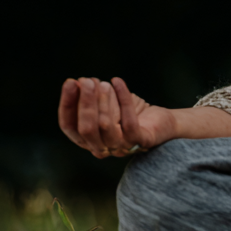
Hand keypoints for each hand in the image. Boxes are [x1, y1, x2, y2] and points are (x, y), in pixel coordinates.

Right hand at [58, 77, 176, 158]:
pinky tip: (118, 82)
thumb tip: (79, 82)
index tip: (69, 83)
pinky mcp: (140, 141)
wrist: (163, 122)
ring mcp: (120, 147)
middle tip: (86, 81)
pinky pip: (129, 120)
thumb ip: (93, 97)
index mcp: (88, 140)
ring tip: (102, 83)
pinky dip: (123, 98)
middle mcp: (101, 148)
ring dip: (102, 101)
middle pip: (85, 128)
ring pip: (105, 126)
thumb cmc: (131, 112)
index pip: (69, 126)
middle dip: (84, 103)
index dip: (67, 104)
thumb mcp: (108, 103)